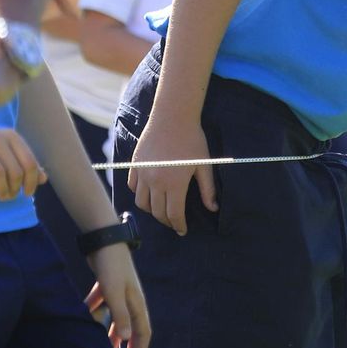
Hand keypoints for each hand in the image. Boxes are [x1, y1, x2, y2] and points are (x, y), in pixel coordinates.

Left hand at [85, 243, 150, 347]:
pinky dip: (96, 312)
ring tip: (102, 345)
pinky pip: (104, 305)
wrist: (104, 240)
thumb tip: (125, 338)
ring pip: (117, 318)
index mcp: (136, 303)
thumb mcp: (114, 293)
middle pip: (131, 327)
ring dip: (111, 332)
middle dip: (127, 345)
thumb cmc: (112, 267)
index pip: (142, 332)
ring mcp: (119, 292)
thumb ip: (120, 315)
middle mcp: (131, 300)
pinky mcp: (107, 286)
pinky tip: (85, 317)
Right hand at [128, 121, 216, 235]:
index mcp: (175, 184)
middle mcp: (156, 182)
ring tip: (162, 210)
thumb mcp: (204, 165)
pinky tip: (150, 194)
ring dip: (152, 211)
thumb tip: (213, 208)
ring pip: (142, 203)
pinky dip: (140, 195)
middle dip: (167, 221)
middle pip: (157, 212)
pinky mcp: (134, 165)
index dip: (179, 225)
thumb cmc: (192, 139)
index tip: (182, 230)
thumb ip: (207, 189)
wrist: (172, 117)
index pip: (174, 214)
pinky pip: (133, 188)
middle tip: (174, 222)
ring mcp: (143, 174)